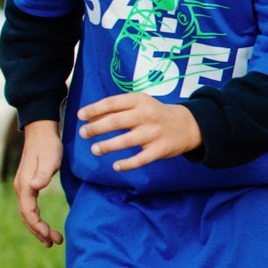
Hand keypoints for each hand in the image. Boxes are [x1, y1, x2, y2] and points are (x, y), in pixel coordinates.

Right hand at [12, 119, 64, 247]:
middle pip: (26, 217)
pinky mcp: (28, 185)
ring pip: (27, 214)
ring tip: (52, 240)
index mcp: (24, 185)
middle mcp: (21, 188)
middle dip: (39, 232)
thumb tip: (35, 187)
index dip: (39, 227)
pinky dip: (37, 220)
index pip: (29, 212)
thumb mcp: (49, 159)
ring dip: (38, 228)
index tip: (51, 237)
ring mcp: (23, 187)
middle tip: (55, 242)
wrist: (41, 132)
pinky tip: (45, 226)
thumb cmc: (48, 145)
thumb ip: (43, 174)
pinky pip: (30, 208)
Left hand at [77, 92, 203, 171]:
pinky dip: (128, 163)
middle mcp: (147, 115)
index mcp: (140, 101)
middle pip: (117, 122)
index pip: (112, 103)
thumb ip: (116, 109)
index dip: (94, 109)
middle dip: (96, 128)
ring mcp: (154, 133)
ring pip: (126, 140)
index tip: (80, 116)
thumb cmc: (156, 114)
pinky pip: (141, 159)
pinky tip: (116, 166)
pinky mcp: (161, 149)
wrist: (188, 125)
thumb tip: (88, 117)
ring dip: (107, 145)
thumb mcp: (140, 104)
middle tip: (83, 133)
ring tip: (95, 150)